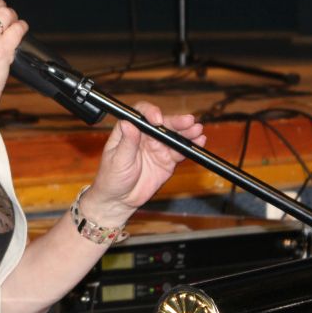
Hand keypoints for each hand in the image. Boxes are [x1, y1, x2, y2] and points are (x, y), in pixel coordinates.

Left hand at [80, 102, 205, 226]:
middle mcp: (145, 136)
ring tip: (197, 130)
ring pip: (174, 136)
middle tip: (188, 121)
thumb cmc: (112, 178)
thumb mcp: (117, 160)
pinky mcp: (167, 160)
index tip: (157, 120)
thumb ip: (126, 143)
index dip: (150, 113)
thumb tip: (128, 123)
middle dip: (176, 121)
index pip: (141, 115)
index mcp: (129, 131)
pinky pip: (179, 151)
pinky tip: (199, 142)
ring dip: (186, 132)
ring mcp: (157, 147)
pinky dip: (189, 147)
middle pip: (162, 123)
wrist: (120, 200)